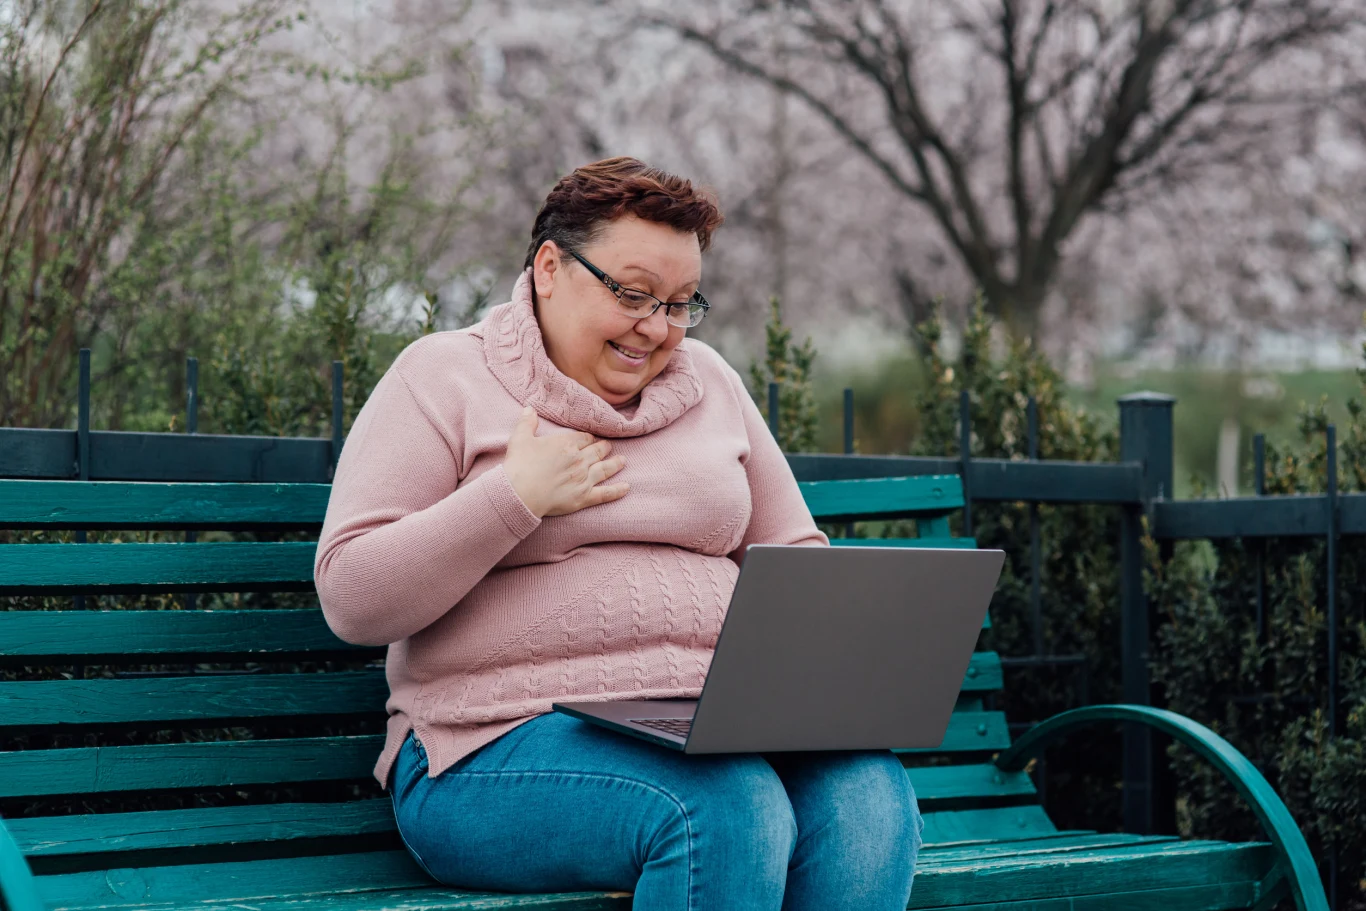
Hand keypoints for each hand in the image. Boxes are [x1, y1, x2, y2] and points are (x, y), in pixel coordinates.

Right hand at [503, 406, 628, 517]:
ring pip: (605, 469)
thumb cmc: (519, 465)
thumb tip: (529, 408)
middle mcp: (579, 459)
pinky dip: (617, 491)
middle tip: (609, 447)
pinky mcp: (584, 497)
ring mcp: (584, 479)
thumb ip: (527, 422)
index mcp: (566, 444)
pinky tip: (626, 488)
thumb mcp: (520, 438)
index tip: (591, 439)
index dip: (588, 438)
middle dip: (604, 448)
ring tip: (623, 460)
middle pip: (597, 451)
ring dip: (615, 464)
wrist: (520, 493)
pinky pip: (606, 493)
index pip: (584, 438)